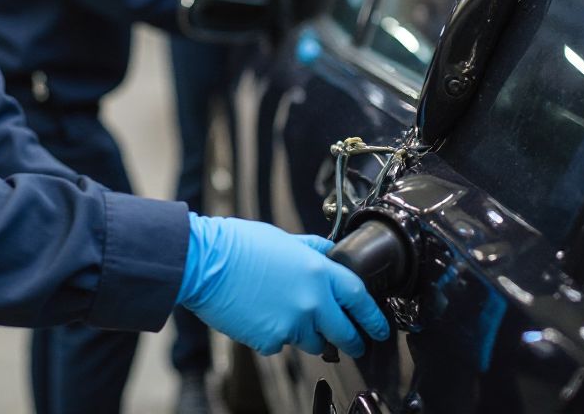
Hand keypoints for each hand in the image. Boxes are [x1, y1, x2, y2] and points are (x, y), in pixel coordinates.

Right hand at [177, 214, 389, 357]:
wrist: (205, 263)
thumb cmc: (237, 245)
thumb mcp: (281, 238)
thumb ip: (310, 250)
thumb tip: (327, 252)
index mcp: (316, 270)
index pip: (358, 297)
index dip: (372, 315)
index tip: (379, 326)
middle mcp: (311, 301)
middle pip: (345, 332)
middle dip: (352, 340)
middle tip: (353, 342)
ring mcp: (292, 324)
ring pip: (314, 342)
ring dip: (309, 335)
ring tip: (288, 316)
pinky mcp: (271, 340)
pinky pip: (282, 344)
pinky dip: (276, 335)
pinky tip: (261, 315)